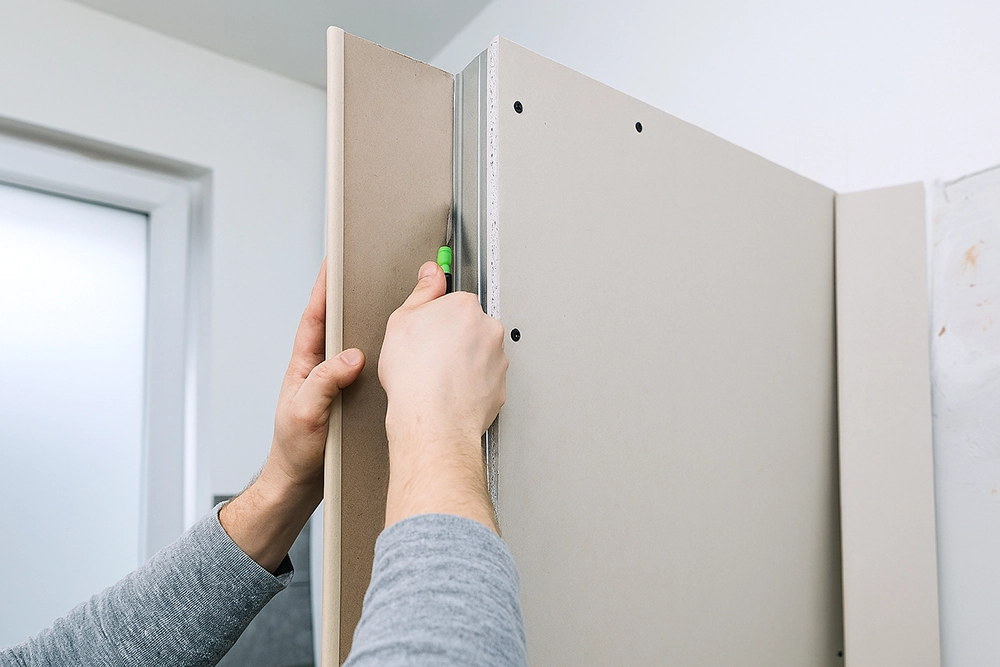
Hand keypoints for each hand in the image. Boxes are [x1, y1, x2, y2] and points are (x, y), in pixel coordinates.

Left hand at [221, 260, 364, 571]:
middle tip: (370, 274)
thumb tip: (351, 357)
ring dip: (372, 329)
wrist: (300, 486)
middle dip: (352, 298)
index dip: (323, 289)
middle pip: (338, 326)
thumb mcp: (305, 414)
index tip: (333, 262)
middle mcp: (321, 371)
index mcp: (304, 367)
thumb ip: (324, 383)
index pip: (314, 318)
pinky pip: (370, 371)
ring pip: (357, 347)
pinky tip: (400, 354)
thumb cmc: (294, 453)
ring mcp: (337, 385)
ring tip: (392, 307)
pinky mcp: (352, 400)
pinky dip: (383, 359)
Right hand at [379, 261, 507, 531]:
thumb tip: (431, 272)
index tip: (425, 331)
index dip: (434, 319)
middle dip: (452, 339)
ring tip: (437, 378)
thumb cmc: (415, 375)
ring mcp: (498, 360)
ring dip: (463, 363)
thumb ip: (422, 292)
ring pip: (479, 355)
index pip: (453, 302)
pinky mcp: (500, 388)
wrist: (432, 420)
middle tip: (428, 356)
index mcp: (465, 307)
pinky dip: (470, 386)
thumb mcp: (401, 321)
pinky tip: (449, 392)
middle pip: (470, 327)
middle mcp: (489, 330)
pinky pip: (484, 381)